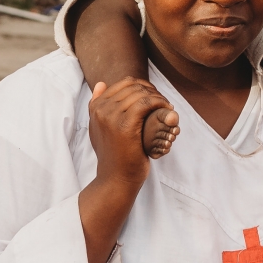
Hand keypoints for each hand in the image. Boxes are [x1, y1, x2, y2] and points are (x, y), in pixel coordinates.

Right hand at [87, 77, 171, 191]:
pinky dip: (160, 103)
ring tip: (167, 108)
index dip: (144, 87)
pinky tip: (167, 111)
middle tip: (164, 102)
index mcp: (95, 107)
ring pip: (141, 94)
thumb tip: (101, 84)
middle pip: (134, 86)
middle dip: (153, 91)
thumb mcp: (99, 129)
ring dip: (159, 98)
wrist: (115, 178)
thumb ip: (97, 106)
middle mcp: (101, 109)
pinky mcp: (125, 125)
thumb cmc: (112, 155)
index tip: (155, 97)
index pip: (124, 83)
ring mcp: (111, 116)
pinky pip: (146, 103)